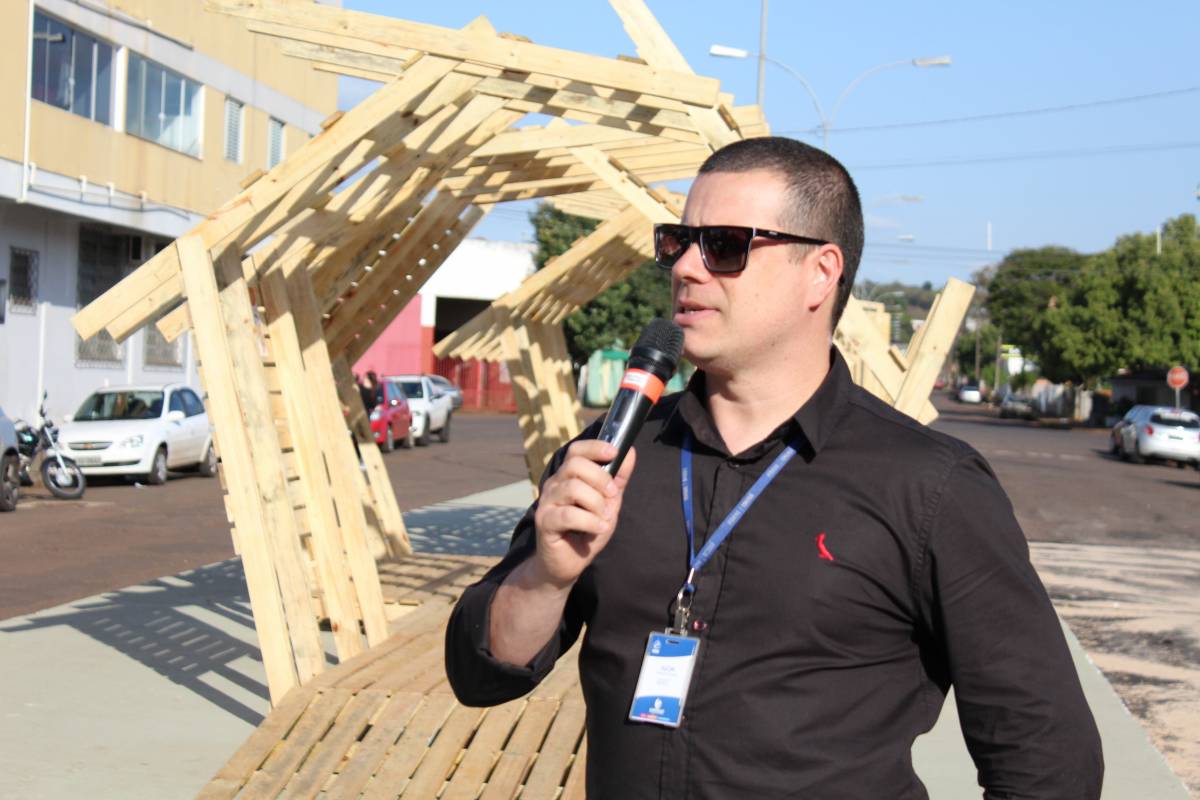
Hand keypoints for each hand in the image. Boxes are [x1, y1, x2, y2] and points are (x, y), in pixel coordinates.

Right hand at [531, 440, 636, 588]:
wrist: (567, 564)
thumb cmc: (586, 531)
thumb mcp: (609, 503)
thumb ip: (618, 479)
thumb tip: (630, 452)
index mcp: (568, 476)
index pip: (576, 451)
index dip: (594, 447)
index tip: (613, 452)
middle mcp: (554, 485)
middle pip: (575, 465)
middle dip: (600, 479)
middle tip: (611, 496)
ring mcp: (547, 503)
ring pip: (573, 489)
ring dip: (596, 504)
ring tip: (603, 518)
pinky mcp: (545, 522)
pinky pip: (569, 514)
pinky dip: (590, 521)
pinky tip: (598, 529)